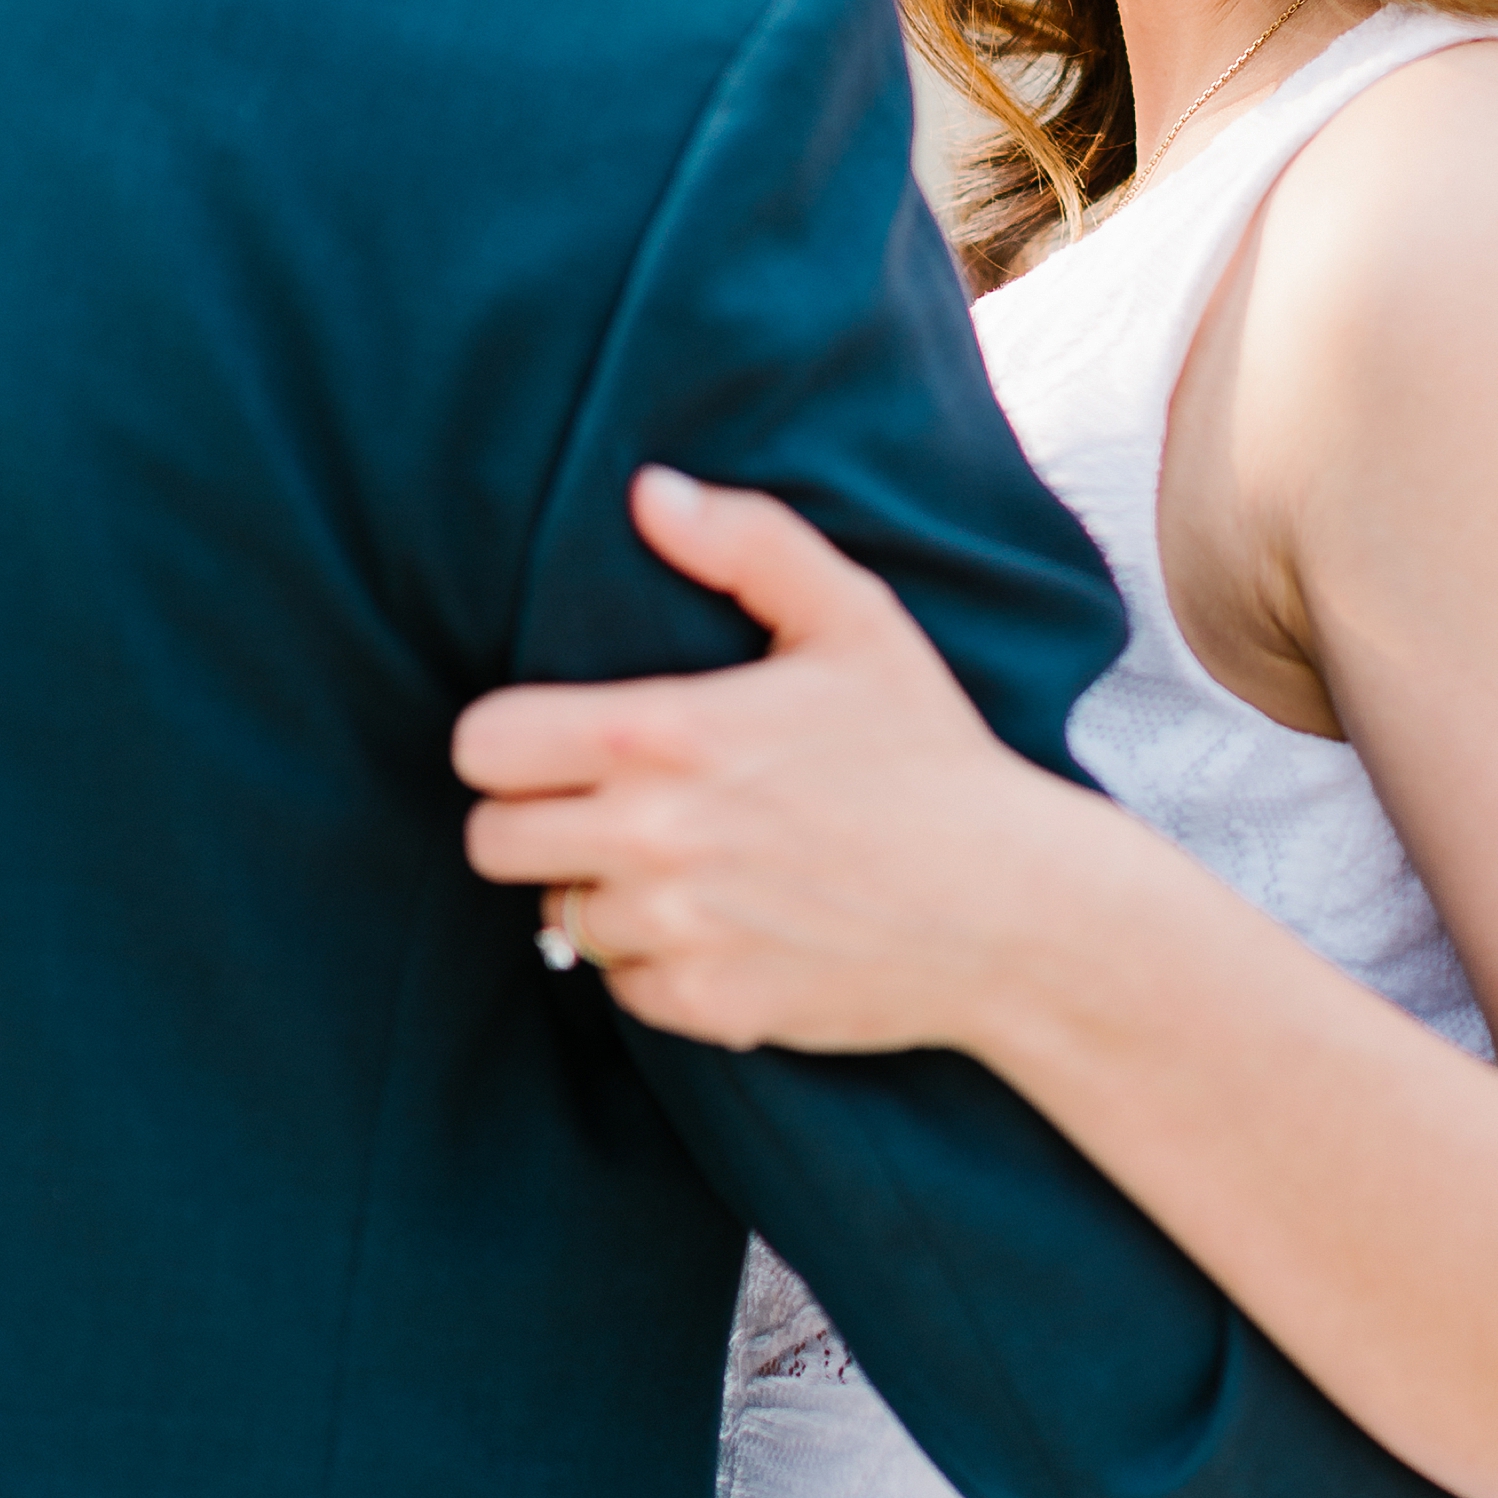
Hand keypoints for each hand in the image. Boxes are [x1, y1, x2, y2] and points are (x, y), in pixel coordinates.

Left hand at [455, 468, 1094, 1047]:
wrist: (1014, 908)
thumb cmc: (932, 755)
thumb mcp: (856, 619)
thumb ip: (747, 542)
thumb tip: (649, 492)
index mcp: (666, 733)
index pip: (483, 746)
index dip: (508, 740)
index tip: (557, 739)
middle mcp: (652, 837)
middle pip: (490, 841)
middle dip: (535, 817)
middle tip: (605, 803)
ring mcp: (676, 929)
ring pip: (554, 917)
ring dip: (600, 892)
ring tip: (682, 863)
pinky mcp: (705, 1005)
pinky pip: (620, 986)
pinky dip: (656, 961)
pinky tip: (724, 921)